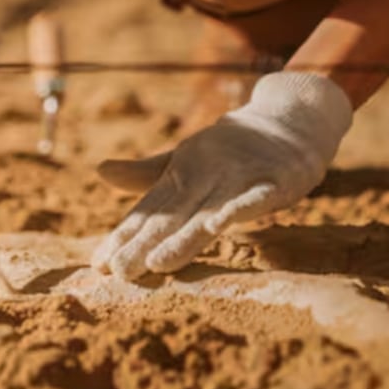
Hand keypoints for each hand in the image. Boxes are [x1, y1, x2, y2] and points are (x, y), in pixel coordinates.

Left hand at [93, 72, 352, 279]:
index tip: (99, 264)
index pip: (149, 212)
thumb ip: (146, 174)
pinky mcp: (274, 180)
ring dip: (184, 238)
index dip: (125, 237)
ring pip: (208, 213)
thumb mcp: (186, 159)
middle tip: (119, 272)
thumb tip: (99, 170)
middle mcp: (205, 176)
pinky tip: (218, 227)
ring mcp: (239, 177)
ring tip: (157, 262)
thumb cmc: (233, 146)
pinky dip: (238, 210)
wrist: (290, 116)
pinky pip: (255, 198)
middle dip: (145, 245)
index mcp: (182, 174)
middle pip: (172, 217)